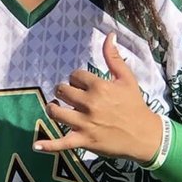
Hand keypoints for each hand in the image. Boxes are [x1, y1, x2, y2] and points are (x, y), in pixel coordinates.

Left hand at [33, 33, 162, 163]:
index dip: (76, 79)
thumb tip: (109, 35)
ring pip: (56, 112)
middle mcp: (89, 104)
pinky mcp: (83, 141)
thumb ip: (113, 57)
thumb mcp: (127, 79)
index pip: (74, 76)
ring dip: (53, 108)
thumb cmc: (135, 105)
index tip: (82, 85)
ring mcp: (84, 123)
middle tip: (70, 96)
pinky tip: (37, 146)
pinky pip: (61, 143)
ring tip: (57, 108)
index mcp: (98, 87)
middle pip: (62, 91)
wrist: (145, 135)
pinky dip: (48, 145)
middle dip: (64, 92)